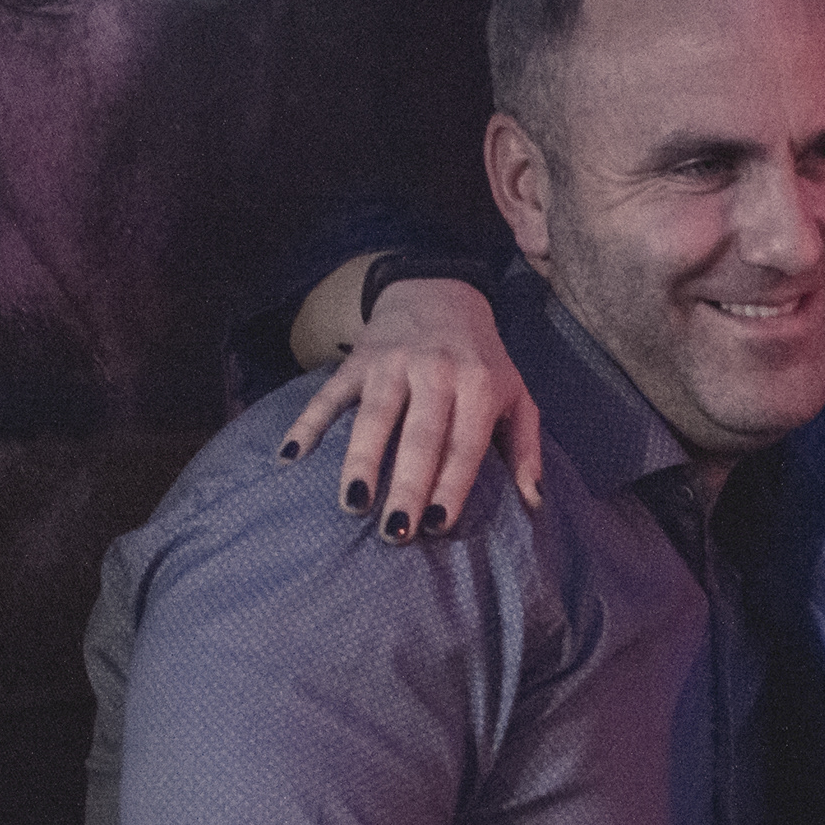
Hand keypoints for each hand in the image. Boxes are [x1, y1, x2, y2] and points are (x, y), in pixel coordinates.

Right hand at [277, 277, 545, 542]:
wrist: (440, 292)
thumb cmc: (482, 360)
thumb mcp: (517, 395)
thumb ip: (525, 449)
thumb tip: (534, 503)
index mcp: (478, 385)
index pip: (464, 444)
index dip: (451, 485)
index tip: (438, 525)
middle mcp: (435, 372)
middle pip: (418, 436)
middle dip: (407, 484)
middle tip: (395, 532)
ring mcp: (392, 364)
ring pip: (374, 416)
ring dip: (360, 461)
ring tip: (353, 504)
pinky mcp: (357, 360)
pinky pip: (328, 395)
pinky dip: (307, 423)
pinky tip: (290, 456)